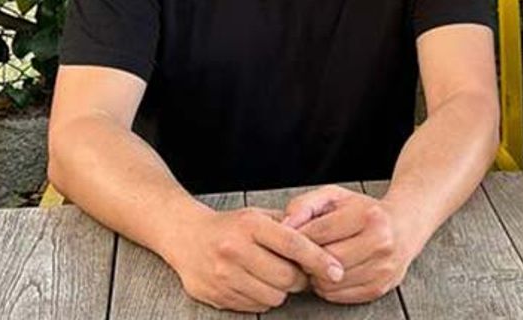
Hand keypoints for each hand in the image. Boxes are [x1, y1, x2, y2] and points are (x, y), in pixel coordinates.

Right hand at [161, 205, 344, 311]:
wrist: (185, 236)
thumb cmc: (231, 226)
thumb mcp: (259, 216)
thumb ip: (290, 227)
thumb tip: (325, 246)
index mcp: (250, 225)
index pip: (293, 244)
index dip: (319, 259)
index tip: (336, 270)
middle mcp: (234, 249)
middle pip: (286, 277)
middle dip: (299, 278)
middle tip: (297, 272)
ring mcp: (222, 274)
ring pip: (273, 296)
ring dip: (280, 291)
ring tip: (272, 276)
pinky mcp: (216, 295)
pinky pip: (254, 306)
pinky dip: (261, 298)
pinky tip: (254, 283)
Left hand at [283, 185, 418, 303]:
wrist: (404, 225)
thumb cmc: (364, 210)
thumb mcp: (335, 197)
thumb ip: (305, 205)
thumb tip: (284, 225)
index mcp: (370, 216)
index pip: (320, 232)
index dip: (300, 236)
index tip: (294, 236)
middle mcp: (381, 243)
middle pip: (326, 260)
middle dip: (308, 258)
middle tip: (305, 252)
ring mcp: (383, 268)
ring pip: (331, 282)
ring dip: (316, 275)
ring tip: (318, 261)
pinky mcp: (380, 287)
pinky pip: (340, 296)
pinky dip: (328, 287)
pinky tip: (330, 272)